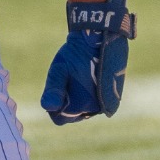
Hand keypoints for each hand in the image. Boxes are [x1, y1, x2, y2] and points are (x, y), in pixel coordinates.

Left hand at [41, 0, 135, 124]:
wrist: (100, 40)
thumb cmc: (76, 55)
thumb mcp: (59, 70)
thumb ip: (53, 90)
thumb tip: (48, 108)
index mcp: (81, 105)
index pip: (59, 119)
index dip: (54, 105)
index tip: (57, 86)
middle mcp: (95, 109)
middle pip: (72, 115)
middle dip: (66, 102)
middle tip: (69, 79)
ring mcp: (105, 104)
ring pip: (83, 110)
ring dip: (78, 99)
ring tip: (79, 77)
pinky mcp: (112, 98)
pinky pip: (94, 104)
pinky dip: (88, 96)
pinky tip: (87, 79)